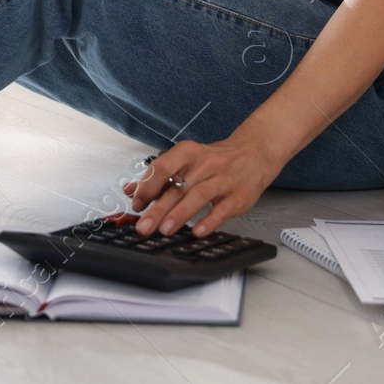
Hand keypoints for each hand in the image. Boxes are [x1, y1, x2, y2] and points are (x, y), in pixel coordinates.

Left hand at [120, 135, 283, 238]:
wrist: (254, 153)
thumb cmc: (215, 160)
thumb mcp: (187, 161)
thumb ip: (158, 176)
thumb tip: (130, 190)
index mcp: (189, 152)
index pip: (163, 166)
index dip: (147, 186)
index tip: (137, 203)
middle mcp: (206, 163)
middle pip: (178, 186)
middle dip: (158, 208)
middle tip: (144, 226)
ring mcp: (224, 179)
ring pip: (199, 195)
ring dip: (180, 214)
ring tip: (165, 230)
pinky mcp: (239, 195)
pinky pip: (223, 209)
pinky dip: (209, 221)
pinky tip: (197, 231)